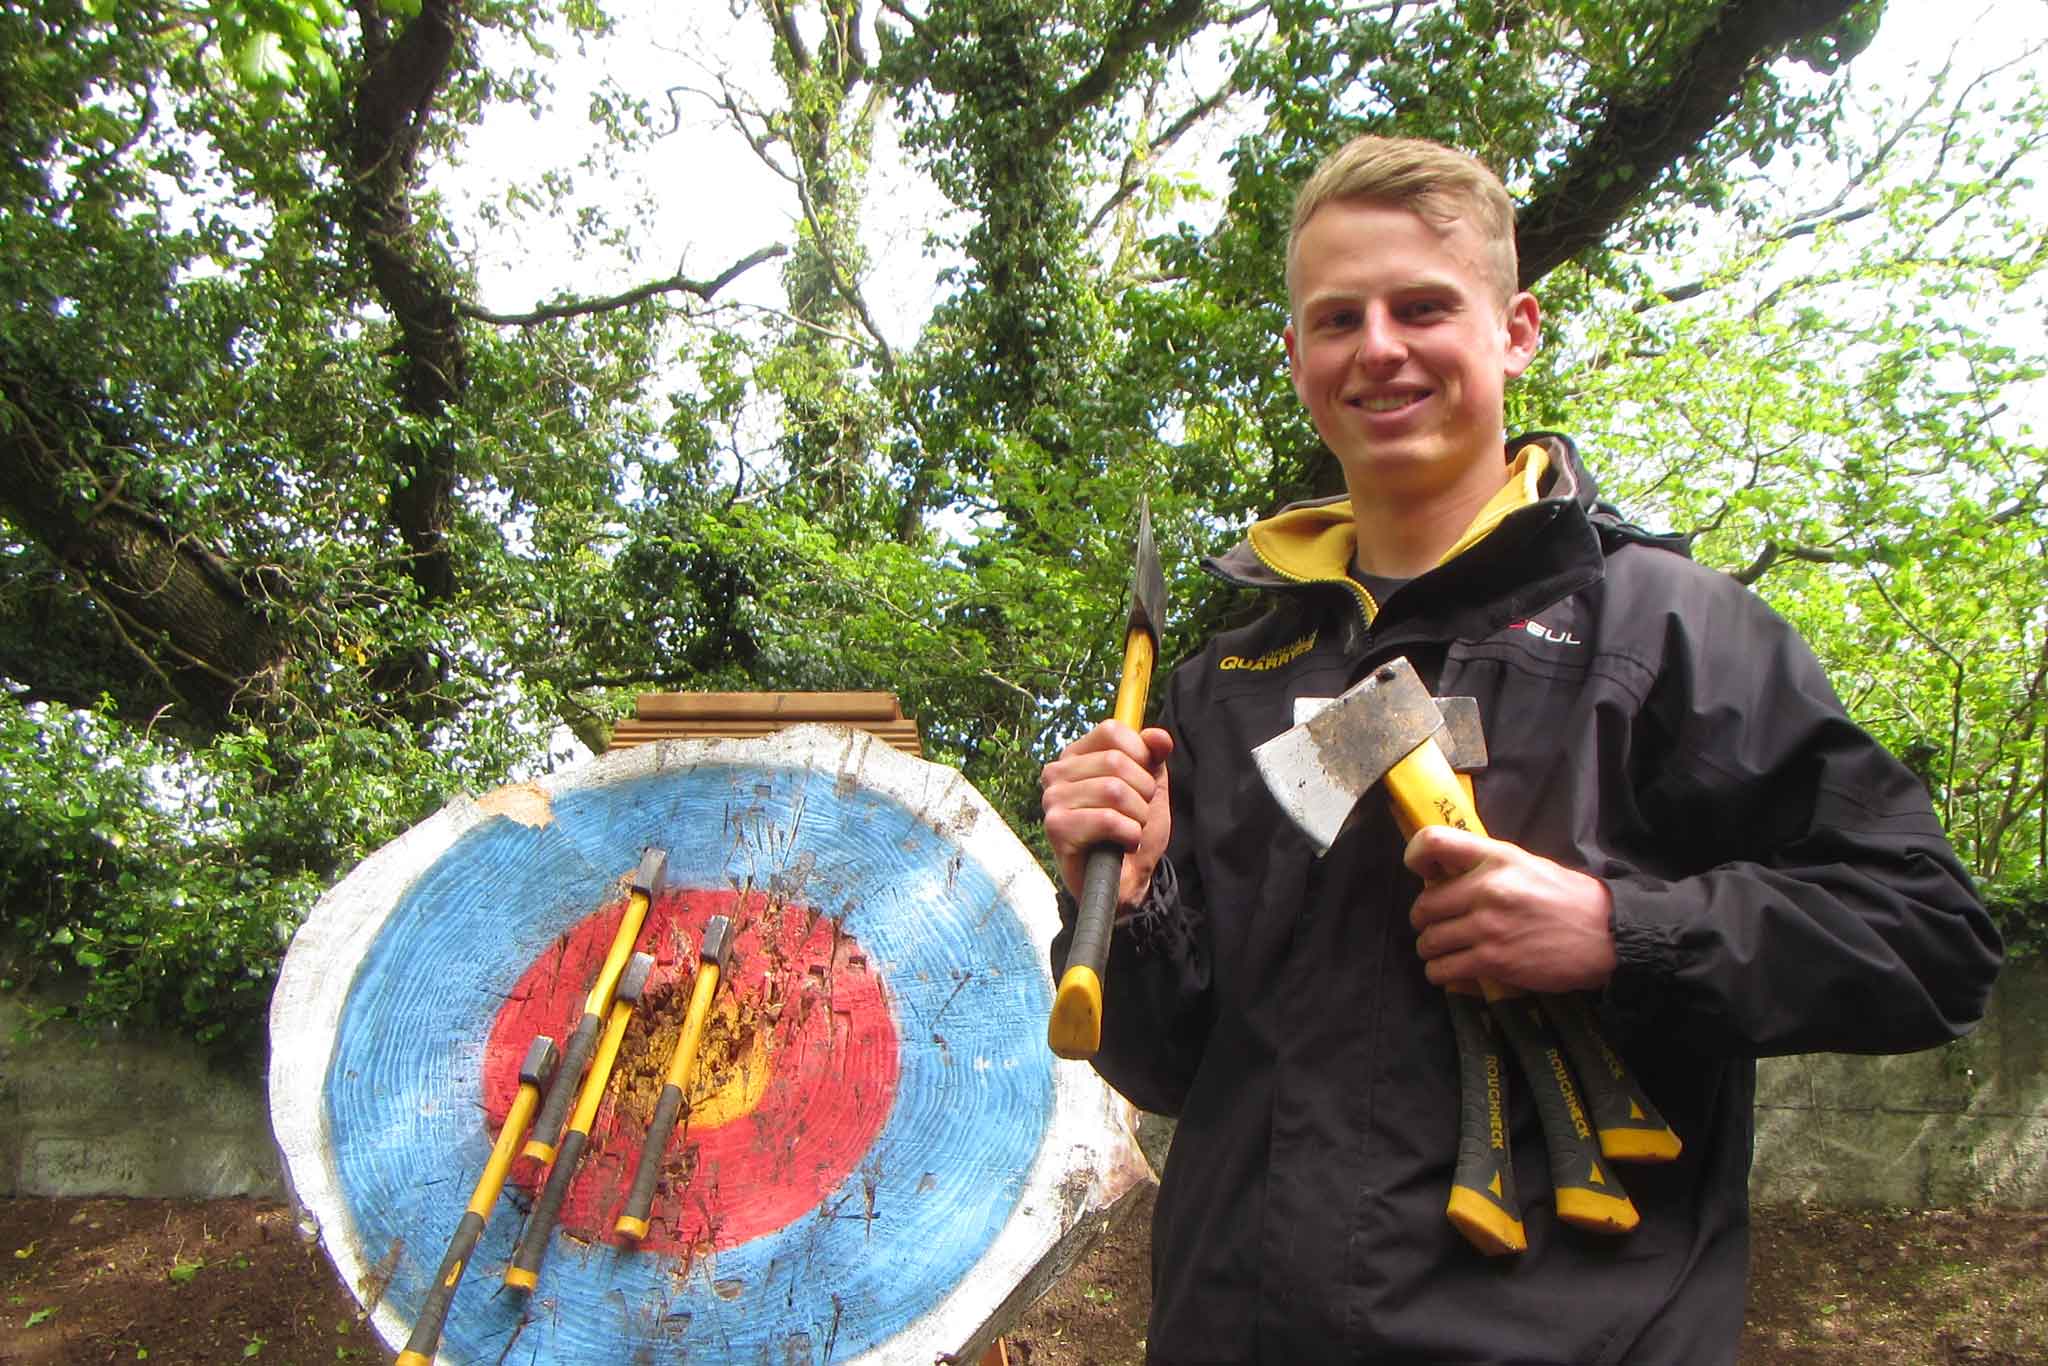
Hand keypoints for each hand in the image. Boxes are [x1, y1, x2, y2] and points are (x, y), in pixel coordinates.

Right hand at [1040, 721, 1173, 907]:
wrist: (1127, 880)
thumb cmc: (1132, 829)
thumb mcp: (1150, 787)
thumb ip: (1153, 757)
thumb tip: (1159, 737)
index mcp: (1076, 756)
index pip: (1112, 730)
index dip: (1140, 754)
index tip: (1143, 781)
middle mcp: (1056, 772)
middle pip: (1116, 761)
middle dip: (1142, 792)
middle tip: (1137, 814)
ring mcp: (1052, 800)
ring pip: (1114, 790)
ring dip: (1137, 816)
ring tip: (1130, 830)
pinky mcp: (1056, 828)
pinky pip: (1108, 819)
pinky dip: (1129, 834)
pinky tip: (1123, 844)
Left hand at [1405, 825, 1615, 992]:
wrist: (1605, 934)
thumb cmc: (1565, 897)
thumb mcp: (1525, 864)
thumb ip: (1485, 865)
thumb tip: (1442, 873)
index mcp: (1495, 858)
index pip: (1433, 842)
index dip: (1415, 855)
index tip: (1419, 870)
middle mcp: (1487, 889)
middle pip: (1423, 906)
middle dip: (1424, 920)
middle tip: (1437, 924)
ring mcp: (1488, 927)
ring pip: (1429, 942)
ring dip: (1432, 950)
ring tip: (1445, 950)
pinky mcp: (1493, 961)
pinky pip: (1443, 970)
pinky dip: (1441, 973)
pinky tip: (1452, 970)